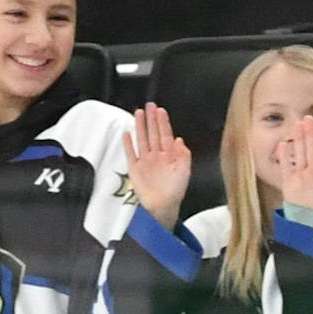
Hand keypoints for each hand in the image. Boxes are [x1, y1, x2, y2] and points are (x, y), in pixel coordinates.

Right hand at [123, 103, 191, 229]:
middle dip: (151, 119)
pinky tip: (127, 134)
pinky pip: (131, 153)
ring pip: (142, 139)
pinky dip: (128, 144)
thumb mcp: (185, 172)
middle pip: (153, 133)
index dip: (163, 122)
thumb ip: (184, 155)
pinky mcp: (135, 169)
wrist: (162, 207)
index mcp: (169, 156)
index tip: (161, 111)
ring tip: (138, 113)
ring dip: (140, 126)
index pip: (165, 134)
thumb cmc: (175, 192)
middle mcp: (157, 156)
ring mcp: (145, 161)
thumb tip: (180, 140)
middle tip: (149, 106)